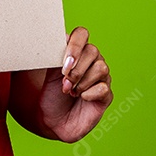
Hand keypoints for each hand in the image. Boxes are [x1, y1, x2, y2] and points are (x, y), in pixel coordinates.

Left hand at [38, 26, 112, 142]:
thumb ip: (55, 54)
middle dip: (76, 69)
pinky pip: (104, 88)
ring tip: (71, 91)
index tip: (64, 64)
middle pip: (93, 51)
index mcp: (78, 52)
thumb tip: (60, 39)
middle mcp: (92, 61)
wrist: (52, 121)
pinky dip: (89, 94)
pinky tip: (82, 98)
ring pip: (101, 68)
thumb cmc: (51, 94)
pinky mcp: (106, 95)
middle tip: (65, 82)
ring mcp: (102, 78)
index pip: (82, 34)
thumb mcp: (49, 72)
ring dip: (82, 82)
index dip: (75, 46)